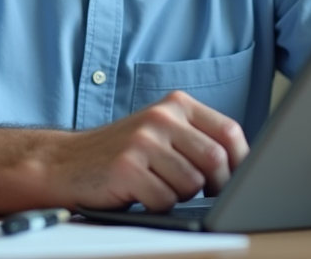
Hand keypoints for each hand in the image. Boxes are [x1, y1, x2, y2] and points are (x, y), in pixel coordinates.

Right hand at [48, 90, 248, 211]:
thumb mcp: (162, 132)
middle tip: (199, 194)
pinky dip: (158, 206)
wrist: (67, 162)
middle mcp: (161, 117)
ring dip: (180, 196)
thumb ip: (198, 139)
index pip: (229, 132)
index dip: (240, 161)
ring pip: (191, 184)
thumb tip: (244, 166)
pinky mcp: (127, 167)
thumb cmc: (123, 152)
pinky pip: (165, 200)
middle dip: (214, 186)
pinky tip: (140, 194)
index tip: (237, 179)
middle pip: (215, 160)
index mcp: (176, 104)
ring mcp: (143, 140)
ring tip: (158, 186)